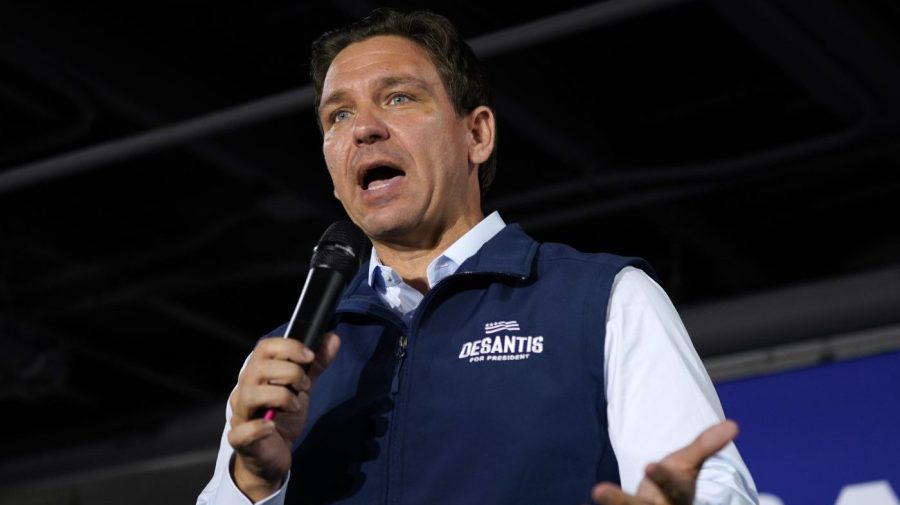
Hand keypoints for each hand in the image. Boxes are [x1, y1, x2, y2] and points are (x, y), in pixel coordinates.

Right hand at [227, 332, 340, 500]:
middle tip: (305, 386)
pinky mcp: (240, 439)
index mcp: (258, 373)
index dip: (289, 347)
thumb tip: (333, 338)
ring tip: (295, 406)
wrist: (273, 456)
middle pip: (259, 368)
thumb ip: (316, 365)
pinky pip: (241, 431)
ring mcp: (240, 414)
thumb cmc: (283, 418)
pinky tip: (272, 426)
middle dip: (290, 373)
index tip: (310, 356)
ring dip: (280, 396)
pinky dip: (257, 427)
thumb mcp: (302, 389)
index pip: (265, 347)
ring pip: (250, 395)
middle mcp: (245, 390)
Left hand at [592, 420, 738, 504]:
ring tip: (595, 490)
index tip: (648, 465)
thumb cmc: (672, 486)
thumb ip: (705, 446)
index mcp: (677, 497)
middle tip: (599, 490)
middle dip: (622, 501)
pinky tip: (580, 504)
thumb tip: (733, 424)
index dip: (662, 478)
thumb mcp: (687, 465)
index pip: (672, 488)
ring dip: (610, 504)